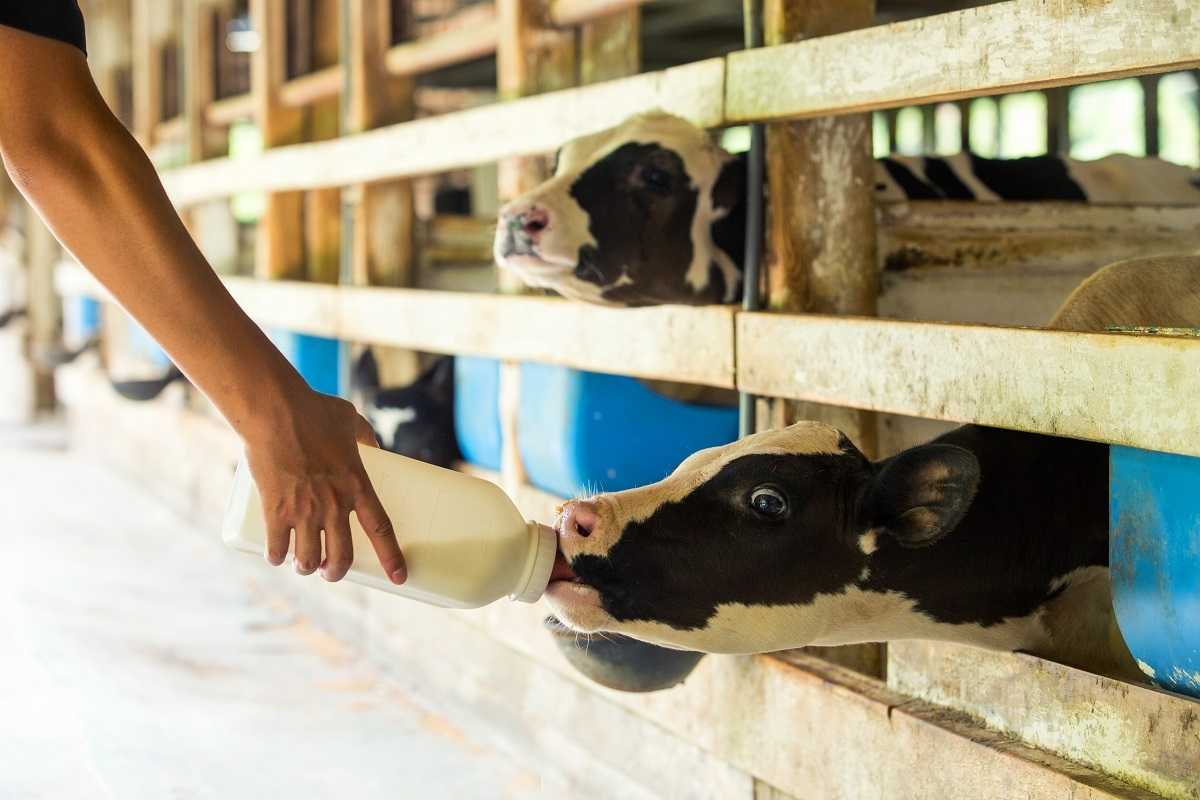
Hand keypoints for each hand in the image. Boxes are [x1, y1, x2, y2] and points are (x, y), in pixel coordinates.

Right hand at [241, 388, 405, 584]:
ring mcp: (303, 510)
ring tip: (303, 564)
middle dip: (337, 571)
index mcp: (356, 484)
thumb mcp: (349, 418)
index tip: (398, 577)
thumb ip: (365, 433)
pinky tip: (276, 556)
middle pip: (341, 555)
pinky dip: (276, 557)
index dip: (391, 557)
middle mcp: (333, 504)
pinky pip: (277, 548)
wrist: (274, 410)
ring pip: (308, 559)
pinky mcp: (274, 510)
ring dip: (306, 567)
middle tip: (331, 571)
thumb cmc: (312, 410)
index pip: (381, 529)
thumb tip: (372, 442)